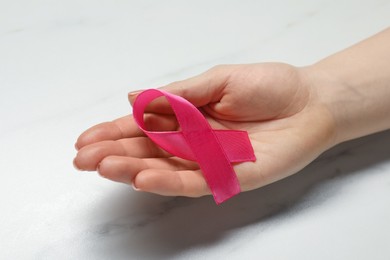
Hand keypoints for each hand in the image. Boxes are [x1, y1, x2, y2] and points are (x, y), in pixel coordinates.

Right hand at [73, 63, 335, 197]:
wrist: (309, 102)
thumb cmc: (267, 86)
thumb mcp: (217, 80)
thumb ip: (178, 95)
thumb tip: (133, 96)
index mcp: (187, 116)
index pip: (143, 127)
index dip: (114, 132)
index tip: (85, 139)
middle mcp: (192, 141)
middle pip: (147, 150)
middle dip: (113, 154)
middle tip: (82, 158)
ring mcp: (208, 160)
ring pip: (164, 168)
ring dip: (132, 169)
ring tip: (102, 167)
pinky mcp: (228, 176)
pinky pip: (194, 181)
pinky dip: (167, 181)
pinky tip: (141, 178)